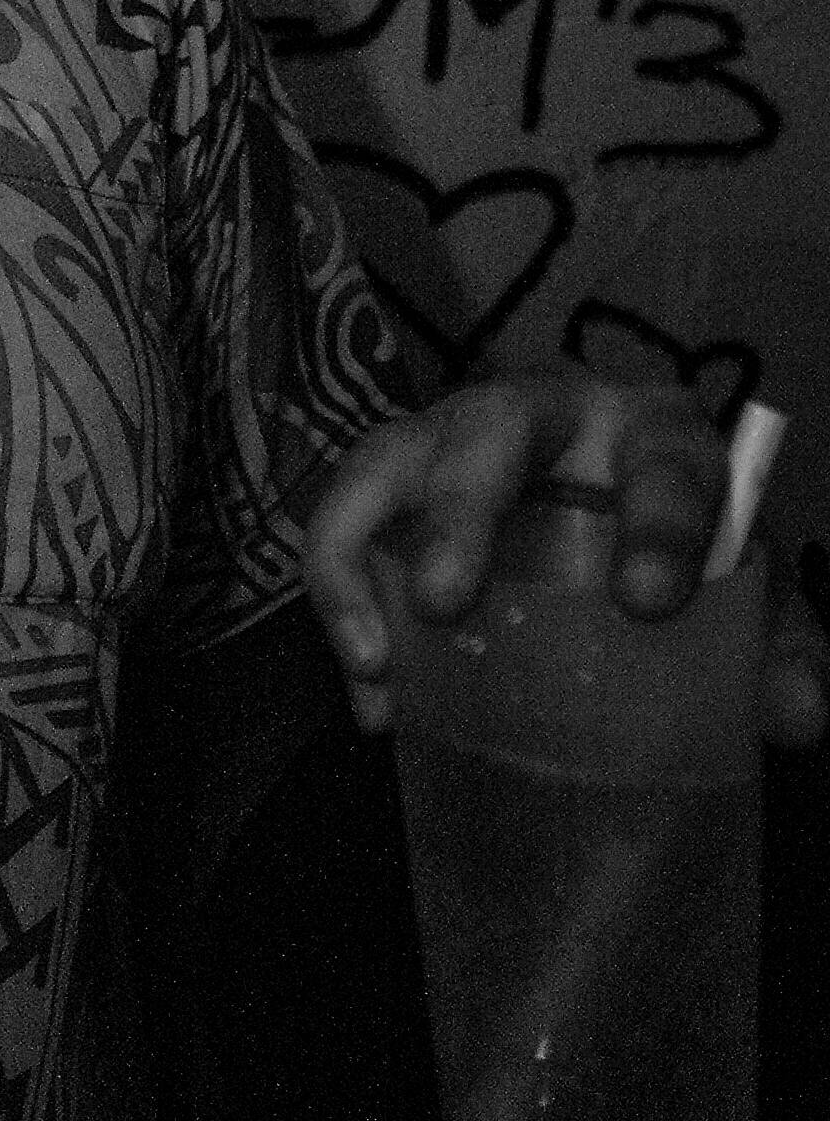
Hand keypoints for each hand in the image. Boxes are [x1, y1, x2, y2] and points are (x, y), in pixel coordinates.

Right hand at [299, 372, 826, 747]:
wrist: (613, 517)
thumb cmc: (679, 546)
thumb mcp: (741, 587)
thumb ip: (776, 644)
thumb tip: (793, 712)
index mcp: (651, 434)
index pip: (665, 458)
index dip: (659, 524)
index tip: (649, 604)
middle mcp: (544, 413)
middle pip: (494, 427)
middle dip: (463, 507)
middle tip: (444, 599)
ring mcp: (455, 438)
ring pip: (388, 456)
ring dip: (362, 548)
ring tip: (372, 656)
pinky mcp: (399, 486)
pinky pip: (347, 525)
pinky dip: (340, 602)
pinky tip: (371, 695)